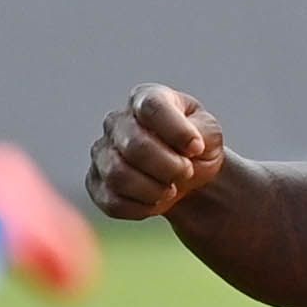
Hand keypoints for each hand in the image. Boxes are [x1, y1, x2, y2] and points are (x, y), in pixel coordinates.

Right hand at [87, 84, 226, 219]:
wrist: (186, 178)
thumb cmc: (196, 148)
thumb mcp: (210, 133)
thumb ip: (204, 132)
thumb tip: (190, 144)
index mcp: (145, 99)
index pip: (152, 108)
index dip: (177, 131)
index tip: (196, 148)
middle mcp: (117, 122)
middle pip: (135, 145)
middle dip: (168, 167)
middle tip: (186, 172)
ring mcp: (101, 152)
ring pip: (118, 175)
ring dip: (153, 189)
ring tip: (171, 190)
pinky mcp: (96, 183)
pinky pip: (112, 202)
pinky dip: (140, 208)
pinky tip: (155, 202)